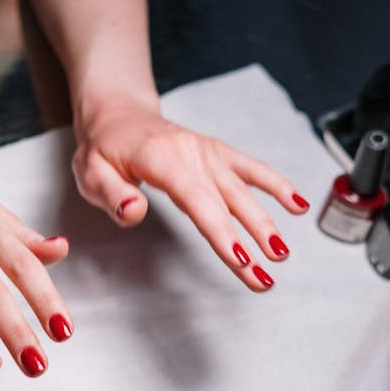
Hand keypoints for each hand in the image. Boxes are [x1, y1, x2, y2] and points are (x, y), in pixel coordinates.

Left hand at [72, 99, 309, 290]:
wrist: (118, 114)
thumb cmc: (103, 148)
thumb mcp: (90, 172)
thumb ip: (112, 194)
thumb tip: (133, 212)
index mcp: (161, 158)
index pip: (196, 199)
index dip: (220, 230)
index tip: (239, 258)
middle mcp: (192, 153)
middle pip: (226, 202)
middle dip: (250, 240)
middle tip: (264, 276)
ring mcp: (208, 152)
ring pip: (244, 190)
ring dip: (266, 223)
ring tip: (281, 254)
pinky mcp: (218, 154)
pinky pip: (252, 168)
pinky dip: (278, 185)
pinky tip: (299, 205)